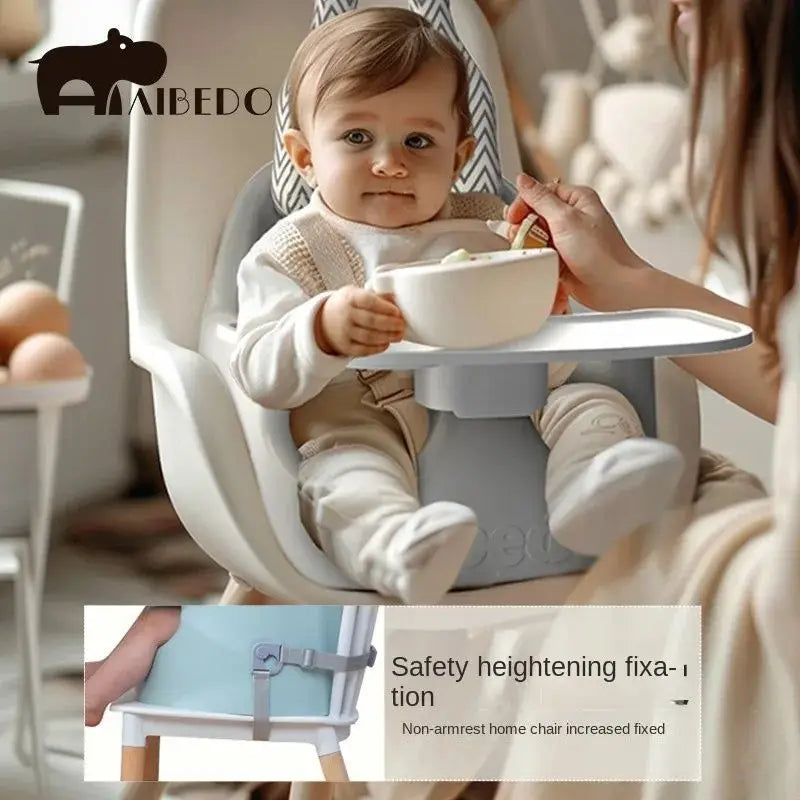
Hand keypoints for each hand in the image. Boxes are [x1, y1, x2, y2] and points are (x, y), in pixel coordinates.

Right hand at [315, 285, 404, 356]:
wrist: (324, 321)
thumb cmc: (345, 305)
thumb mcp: (357, 293)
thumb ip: (377, 296)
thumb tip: (396, 298)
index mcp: (350, 298)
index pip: (369, 301)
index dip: (385, 307)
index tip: (397, 311)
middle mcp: (346, 315)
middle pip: (371, 321)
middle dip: (390, 324)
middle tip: (401, 325)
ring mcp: (344, 332)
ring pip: (369, 337)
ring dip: (387, 337)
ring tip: (398, 335)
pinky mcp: (346, 347)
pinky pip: (363, 350)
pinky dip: (377, 348)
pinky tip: (386, 344)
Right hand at [506, 174, 649, 310]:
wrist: (613, 288)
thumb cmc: (601, 254)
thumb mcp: (565, 219)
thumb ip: (541, 198)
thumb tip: (523, 180)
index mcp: (577, 200)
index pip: (541, 192)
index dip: (524, 203)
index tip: (514, 217)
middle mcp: (573, 217)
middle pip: (535, 215)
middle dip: (525, 227)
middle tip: (522, 237)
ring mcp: (567, 239)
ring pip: (535, 236)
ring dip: (530, 245)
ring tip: (534, 252)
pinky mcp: (563, 258)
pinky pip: (541, 254)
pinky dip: (537, 258)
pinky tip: (539, 262)